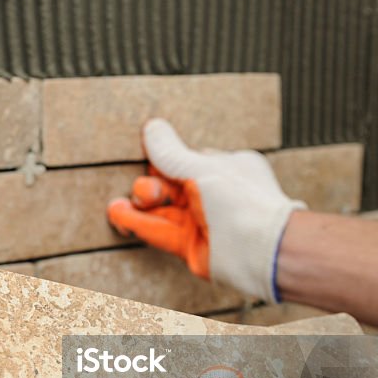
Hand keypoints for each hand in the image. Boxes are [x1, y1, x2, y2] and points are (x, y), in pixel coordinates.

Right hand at [107, 118, 305, 301]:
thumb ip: (171, 153)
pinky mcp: (192, 246)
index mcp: (225, 167)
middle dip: (152, 186)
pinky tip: (119, 216)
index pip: (185, 159)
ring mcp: (203, 221)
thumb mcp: (201, 168)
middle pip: (171, 186)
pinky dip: (140, 224)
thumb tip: (152, 127)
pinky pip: (161, 231)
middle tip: (148, 193)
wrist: (262, 250)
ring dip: (139, 207)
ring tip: (115, 206)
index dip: (163, 160)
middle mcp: (215, 194)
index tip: (147, 158)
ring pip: (163, 210)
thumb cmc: (241, 202)